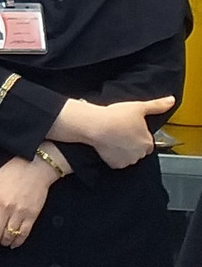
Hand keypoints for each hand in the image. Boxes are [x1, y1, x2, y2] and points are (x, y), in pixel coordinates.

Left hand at [0, 156, 59, 251]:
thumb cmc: (11, 172)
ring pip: (8, 235)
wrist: (36, 167)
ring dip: (3, 243)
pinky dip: (17, 242)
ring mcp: (20, 212)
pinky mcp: (33, 215)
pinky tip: (13, 244)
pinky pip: (24, 233)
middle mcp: (5, 208)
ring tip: (1, 243)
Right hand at [53, 97, 173, 169]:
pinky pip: (117, 162)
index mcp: (148, 141)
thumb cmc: (116, 116)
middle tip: (121, 133)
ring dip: (124, 151)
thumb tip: (171, 101)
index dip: (139, 136)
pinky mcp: (115, 164)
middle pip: (139, 150)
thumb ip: (156, 105)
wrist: (96, 126)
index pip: (148, 142)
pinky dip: (113, 156)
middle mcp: (140, 153)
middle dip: (132, 144)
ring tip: (114, 139)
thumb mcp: (139, 107)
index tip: (131, 130)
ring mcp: (127, 160)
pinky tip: (108, 146)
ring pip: (128, 157)